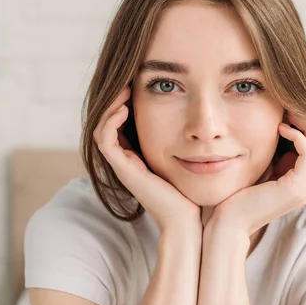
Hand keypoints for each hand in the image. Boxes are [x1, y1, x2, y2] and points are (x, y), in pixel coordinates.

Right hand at [93, 86, 201, 232]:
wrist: (187, 221)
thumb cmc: (192, 194)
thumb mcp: (189, 160)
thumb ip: (188, 144)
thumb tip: (203, 125)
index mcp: (139, 158)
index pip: (122, 125)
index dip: (126, 104)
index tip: (139, 86)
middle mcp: (127, 161)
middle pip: (109, 124)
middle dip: (116, 101)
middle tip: (128, 82)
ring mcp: (123, 166)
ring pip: (102, 129)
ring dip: (110, 107)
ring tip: (124, 89)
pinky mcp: (123, 171)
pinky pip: (105, 141)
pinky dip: (110, 122)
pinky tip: (125, 108)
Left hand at [208, 112, 305, 236]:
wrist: (229, 222)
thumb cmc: (239, 197)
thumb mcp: (263, 171)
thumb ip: (275, 158)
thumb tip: (279, 131)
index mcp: (300, 186)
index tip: (289, 117)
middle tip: (292, 111)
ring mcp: (304, 190)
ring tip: (287, 118)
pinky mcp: (295, 188)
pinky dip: (297, 136)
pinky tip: (280, 128)